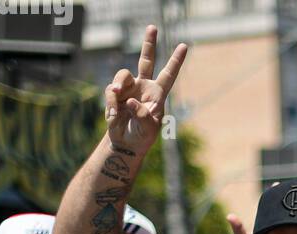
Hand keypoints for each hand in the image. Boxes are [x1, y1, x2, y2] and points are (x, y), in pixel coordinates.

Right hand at [104, 25, 186, 156]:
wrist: (126, 142)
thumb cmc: (142, 136)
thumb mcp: (148, 128)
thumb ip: (142, 114)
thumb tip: (130, 99)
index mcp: (158, 94)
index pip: (168, 74)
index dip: (176, 61)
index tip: (184, 46)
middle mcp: (143, 86)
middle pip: (146, 60)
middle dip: (149, 43)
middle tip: (153, 27)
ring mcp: (128, 88)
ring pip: (122, 75)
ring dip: (118, 85)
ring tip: (118, 96)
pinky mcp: (114, 93)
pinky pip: (111, 92)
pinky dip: (111, 104)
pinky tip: (115, 116)